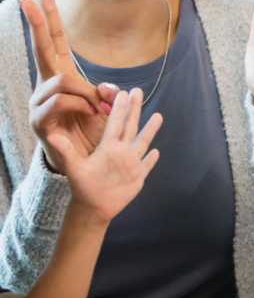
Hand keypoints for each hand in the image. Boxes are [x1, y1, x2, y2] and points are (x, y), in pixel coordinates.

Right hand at [21, 0, 118, 173]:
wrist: (85, 163)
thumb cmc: (93, 132)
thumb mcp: (107, 109)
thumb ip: (107, 94)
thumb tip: (110, 89)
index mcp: (62, 76)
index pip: (55, 40)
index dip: (49, 17)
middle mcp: (46, 85)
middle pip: (42, 47)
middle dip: (37, 22)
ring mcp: (40, 101)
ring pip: (62, 81)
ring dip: (86, 94)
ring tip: (99, 109)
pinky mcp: (39, 119)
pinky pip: (60, 102)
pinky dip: (81, 106)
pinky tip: (92, 113)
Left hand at [47, 88, 161, 225]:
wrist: (92, 207)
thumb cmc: (83, 187)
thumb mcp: (74, 167)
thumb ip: (67, 151)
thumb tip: (51, 136)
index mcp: (108, 146)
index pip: (115, 123)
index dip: (118, 108)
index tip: (121, 92)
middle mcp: (120, 151)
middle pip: (130, 126)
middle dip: (134, 109)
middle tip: (137, 90)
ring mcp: (130, 163)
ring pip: (143, 142)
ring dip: (150, 129)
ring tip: (158, 115)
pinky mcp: (137, 176)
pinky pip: (147, 165)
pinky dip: (152, 159)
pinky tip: (157, 151)